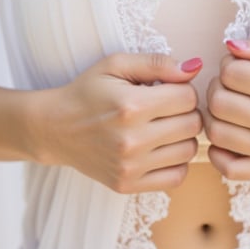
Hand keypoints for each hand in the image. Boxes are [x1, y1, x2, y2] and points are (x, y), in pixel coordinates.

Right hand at [25, 53, 203, 193]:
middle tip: (168, 107)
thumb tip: (195, 67)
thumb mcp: (116, 65)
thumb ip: (157, 63)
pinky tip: (162, 149)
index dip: (183, 89)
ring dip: (183, 137)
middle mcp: (132, 139)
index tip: (168, 89)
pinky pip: (176, 177)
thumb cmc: (87, 92)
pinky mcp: (127, 185)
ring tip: (165, 127)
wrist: (54, 128)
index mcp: (131, 105)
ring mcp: (130, 166)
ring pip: (189, 151)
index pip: (188, 97)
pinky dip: (177, 162)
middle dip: (186, 111)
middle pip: (192, 124)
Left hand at [204, 32, 249, 180]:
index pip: (232, 74)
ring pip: (218, 134)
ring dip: (212, 115)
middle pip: (220, 104)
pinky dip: (217, 151)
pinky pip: (230, 169)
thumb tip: (232, 46)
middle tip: (228, 84)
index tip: (237, 65)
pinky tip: (228, 132)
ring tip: (226, 105)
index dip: (227, 64)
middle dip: (216, 87)